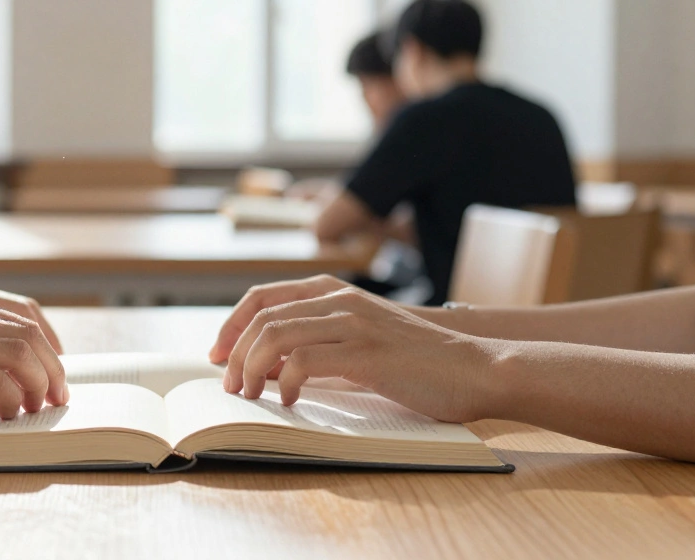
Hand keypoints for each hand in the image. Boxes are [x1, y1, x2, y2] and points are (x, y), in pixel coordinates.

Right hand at [0, 296, 68, 438]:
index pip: (22, 312)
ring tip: (40, 408)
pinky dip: (14, 400)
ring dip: (40, 385)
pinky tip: (11, 415)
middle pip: (28, 333)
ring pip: (18, 354)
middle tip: (59, 396)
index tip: (57, 369)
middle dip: (53, 367)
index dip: (50, 342)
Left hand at [223, 287, 501, 423]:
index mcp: (335, 292)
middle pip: (262, 317)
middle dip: (234, 353)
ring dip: (251, 368)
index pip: (263, 296)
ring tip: (248, 395)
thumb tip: (271, 367)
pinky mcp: (367, 352)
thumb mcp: (360, 344)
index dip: (231, 325)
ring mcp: (354, 323)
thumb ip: (319, 347)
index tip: (217, 354)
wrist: (477, 368)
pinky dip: (284, 384)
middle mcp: (340, 299)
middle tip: (228, 385)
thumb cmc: (419, 363)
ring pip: (276, 335)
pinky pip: (305, 362)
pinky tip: (286, 401)